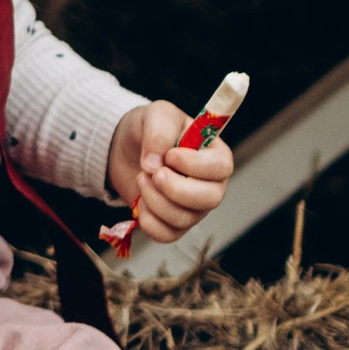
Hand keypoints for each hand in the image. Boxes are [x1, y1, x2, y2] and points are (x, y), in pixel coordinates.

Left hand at [110, 100, 234, 246]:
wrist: (126, 149)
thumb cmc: (151, 130)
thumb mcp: (157, 115)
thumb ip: (160, 131)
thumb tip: (154, 163)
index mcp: (215, 156)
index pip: (221, 168)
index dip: (194, 165)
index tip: (170, 155)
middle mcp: (211, 185)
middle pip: (210, 199)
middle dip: (175, 188)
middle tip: (153, 172)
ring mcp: (194, 208)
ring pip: (184, 218)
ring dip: (155, 199)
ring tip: (141, 178)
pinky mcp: (174, 224)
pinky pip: (167, 234)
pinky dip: (148, 220)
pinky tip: (140, 202)